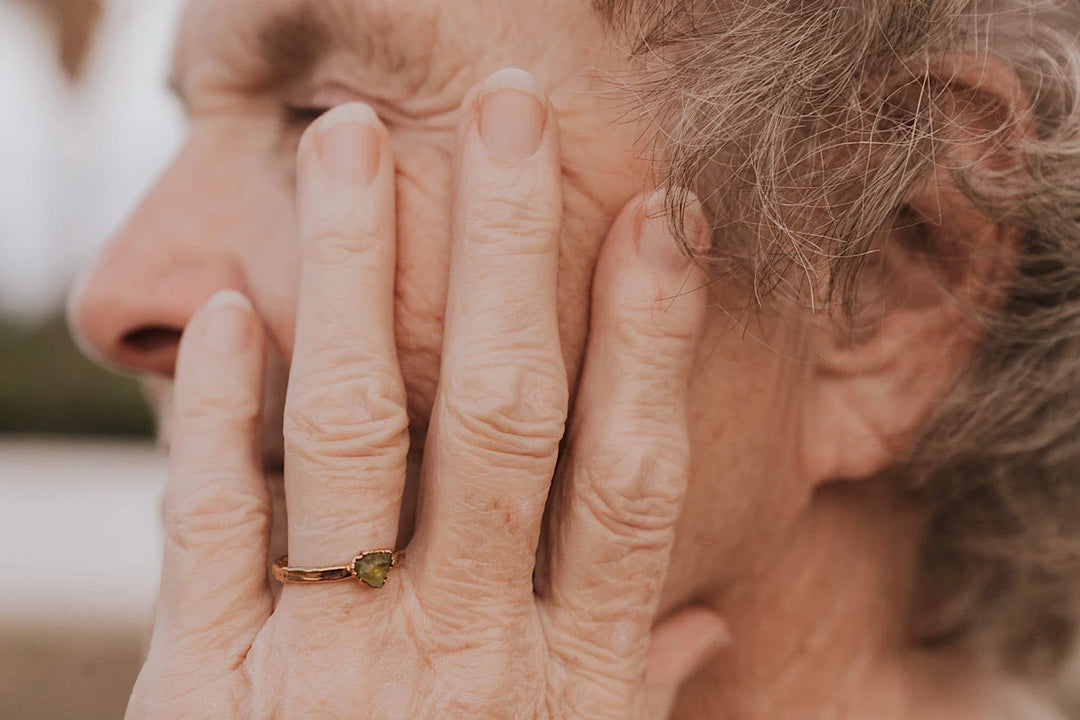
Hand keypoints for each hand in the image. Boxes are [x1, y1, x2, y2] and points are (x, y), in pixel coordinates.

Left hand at [128, 68, 724, 719]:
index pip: (630, 475)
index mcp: (569, 679)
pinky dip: (216, 406)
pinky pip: (212, 518)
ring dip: (354, 275)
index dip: (652, 338)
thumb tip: (713, 621)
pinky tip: (232, 307)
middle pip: (498, 415)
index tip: (667, 218)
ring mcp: (329, 659)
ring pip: (351, 429)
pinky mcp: (207, 680)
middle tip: (507, 114)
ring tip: (355, 147)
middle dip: (508, 252)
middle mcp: (462, 652)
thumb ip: (636, 692)